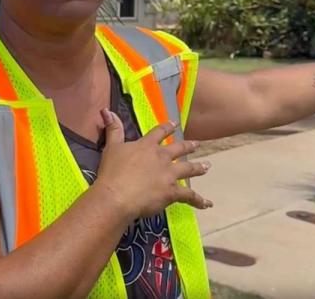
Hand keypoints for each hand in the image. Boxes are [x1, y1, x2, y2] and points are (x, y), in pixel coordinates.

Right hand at [94, 109, 212, 218]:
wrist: (118, 195)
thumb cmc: (112, 171)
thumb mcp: (111, 147)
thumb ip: (113, 129)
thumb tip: (107, 110)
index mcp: (147, 146)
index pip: (160, 132)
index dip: (168, 127)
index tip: (175, 123)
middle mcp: (161, 158)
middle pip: (179, 149)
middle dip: (188, 146)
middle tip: (197, 144)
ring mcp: (169, 175)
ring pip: (188, 169)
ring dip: (198, 168)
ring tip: (207, 166)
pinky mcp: (172, 192)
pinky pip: (189, 196)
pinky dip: (199, 200)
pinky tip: (207, 204)